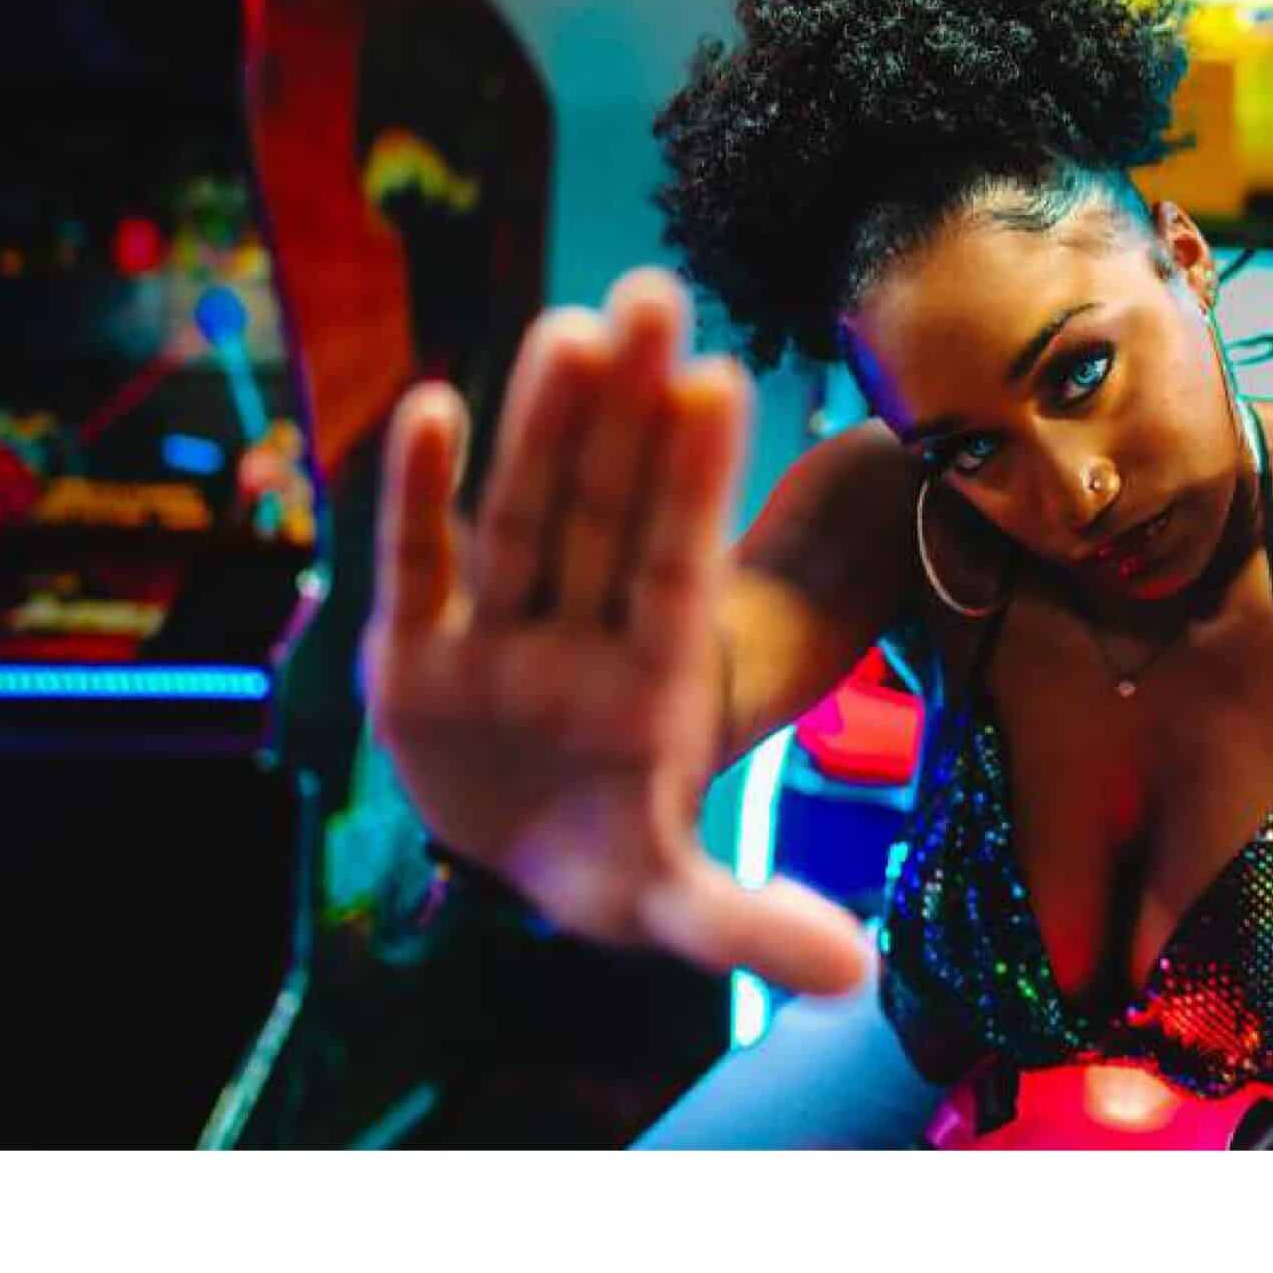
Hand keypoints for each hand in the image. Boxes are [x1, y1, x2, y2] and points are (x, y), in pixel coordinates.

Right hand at [360, 267, 872, 994]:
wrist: (519, 851)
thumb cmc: (611, 854)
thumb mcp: (671, 903)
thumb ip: (748, 925)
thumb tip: (859, 978)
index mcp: (651, 679)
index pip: (675, 561)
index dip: (693, 478)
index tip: (719, 379)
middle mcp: (580, 635)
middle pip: (606, 509)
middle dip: (627, 409)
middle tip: (656, 294)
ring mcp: (498, 635)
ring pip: (525, 514)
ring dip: (542, 423)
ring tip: (572, 324)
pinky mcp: (413, 654)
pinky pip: (418, 567)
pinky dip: (421, 496)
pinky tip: (430, 405)